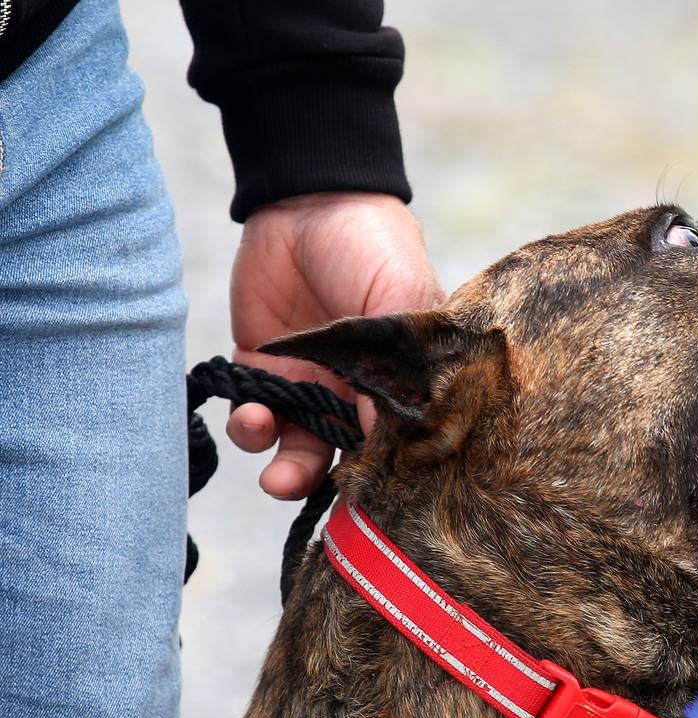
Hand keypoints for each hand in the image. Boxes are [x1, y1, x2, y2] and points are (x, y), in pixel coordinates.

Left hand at [226, 192, 445, 498]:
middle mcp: (360, 395)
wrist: (308, 200)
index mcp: (404, 384)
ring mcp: (312, 386)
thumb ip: (399, 366)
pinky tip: (253, 415)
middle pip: (348, 462)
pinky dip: (251, 428)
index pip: (400, 447)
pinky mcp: (265, 371)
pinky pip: (255, 420)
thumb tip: (393, 439)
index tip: (376, 497)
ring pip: (298, 452)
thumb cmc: (375, 248)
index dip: (387, 476)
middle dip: (329, 487)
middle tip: (315, 493)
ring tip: (277, 471)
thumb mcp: (404, 300)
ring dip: (287, 472)